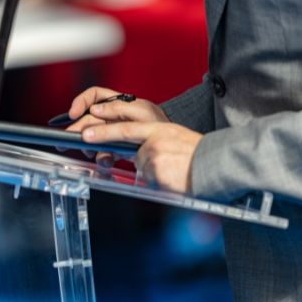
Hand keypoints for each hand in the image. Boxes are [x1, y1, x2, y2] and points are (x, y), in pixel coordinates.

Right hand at [65, 86, 169, 166]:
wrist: (170, 146)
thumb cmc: (160, 124)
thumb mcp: (141, 112)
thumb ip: (118, 108)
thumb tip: (95, 109)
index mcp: (118, 103)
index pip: (94, 96)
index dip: (81, 102)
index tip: (73, 114)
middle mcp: (114, 116)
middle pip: (89, 119)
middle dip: (78, 129)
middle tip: (69, 139)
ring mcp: (114, 132)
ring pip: (93, 137)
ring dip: (90, 146)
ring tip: (90, 153)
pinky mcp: (117, 147)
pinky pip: (103, 151)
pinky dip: (102, 157)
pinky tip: (105, 162)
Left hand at [81, 121, 202, 192]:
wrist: (217, 165)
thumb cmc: (198, 155)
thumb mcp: (175, 140)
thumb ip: (154, 142)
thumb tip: (137, 154)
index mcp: (161, 129)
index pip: (128, 126)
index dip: (107, 123)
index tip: (90, 121)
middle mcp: (156, 139)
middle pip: (125, 137)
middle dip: (102, 135)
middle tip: (84, 135)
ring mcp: (155, 155)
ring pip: (141, 166)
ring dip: (153, 171)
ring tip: (173, 170)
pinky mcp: (157, 172)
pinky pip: (150, 179)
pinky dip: (160, 180)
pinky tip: (174, 177)